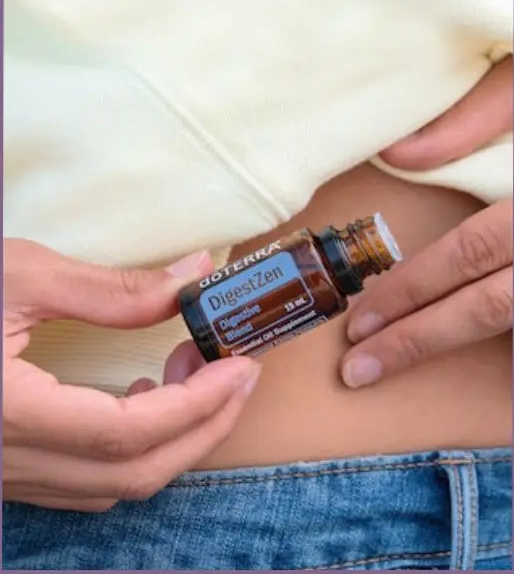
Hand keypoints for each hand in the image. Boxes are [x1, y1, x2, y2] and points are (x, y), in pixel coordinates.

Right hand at [3, 238, 260, 511]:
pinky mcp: (2, 471)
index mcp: (7, 416)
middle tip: (239, 372)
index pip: (130, 433)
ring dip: (173, 439)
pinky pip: (84, 484)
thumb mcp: (15, 276)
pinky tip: (144, 401)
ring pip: (113, 487)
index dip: (200, 403)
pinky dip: (132, 451)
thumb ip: (111, 288)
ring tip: (195, 372)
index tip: (240, 364)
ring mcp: (3, 476)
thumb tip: (195, 275)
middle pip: (134, 474)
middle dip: (205, 426)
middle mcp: (6, 462)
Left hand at [339, 57, 512, 387]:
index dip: (412, 292)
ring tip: (384, 367)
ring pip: (509, 320)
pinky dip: (491, 343)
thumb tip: (401, 154)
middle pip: (483, 306)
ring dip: (446, 348)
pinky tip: (454, 353)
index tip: (361, 322)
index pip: (466, 256)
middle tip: (358, 368)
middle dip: (417, 340)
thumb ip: (472, 113)